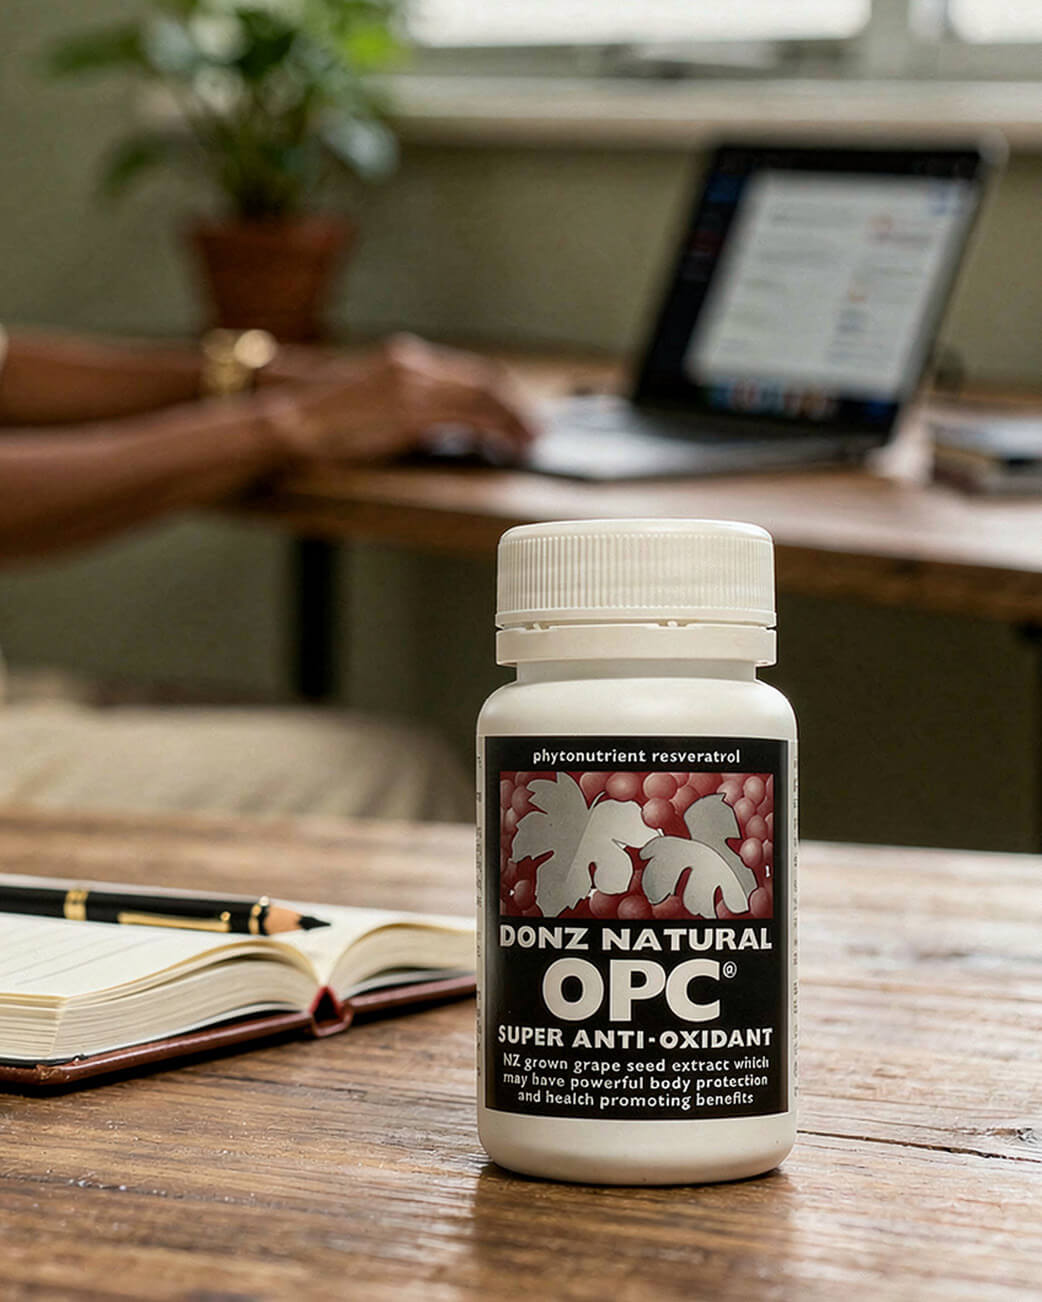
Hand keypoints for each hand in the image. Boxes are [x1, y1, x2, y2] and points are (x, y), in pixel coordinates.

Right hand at [262, 335, 537, 463]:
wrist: (289, 420)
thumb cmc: (322, 421)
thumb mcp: (371, 402)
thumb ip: (407, 406)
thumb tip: (443, 426)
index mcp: (405, 359)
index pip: (467, 372)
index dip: (500, 393)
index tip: (518, 412)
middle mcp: (414, 364)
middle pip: (483, 380)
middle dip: (515, 406)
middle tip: (536, 428)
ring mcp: (415, 385)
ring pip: (482, 397)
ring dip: (512, 420)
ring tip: (530, 440)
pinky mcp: (412, 411)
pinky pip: (467, 418)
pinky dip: (494, 431)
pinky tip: (506, 446)